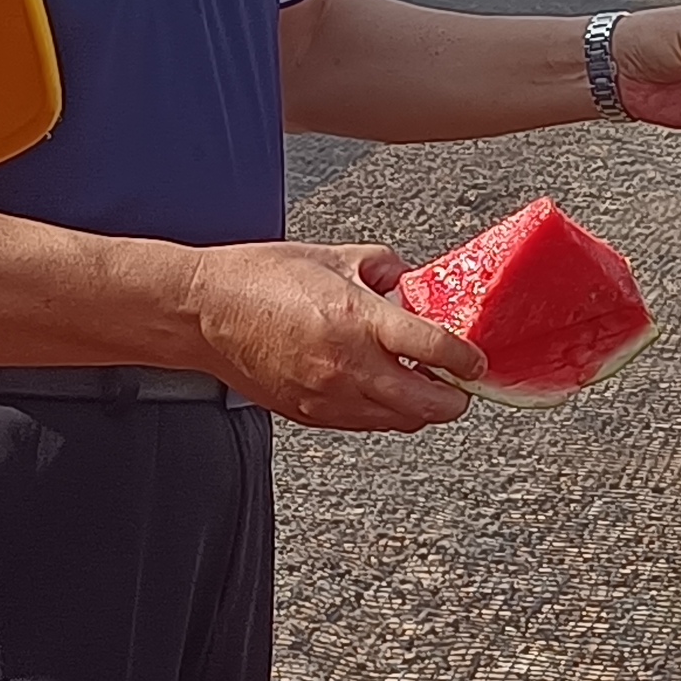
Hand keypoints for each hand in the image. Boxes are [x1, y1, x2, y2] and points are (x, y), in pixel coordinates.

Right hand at [187, 239, 483, 429]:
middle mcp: (348, 366)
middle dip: (455, 397)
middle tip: (458, 380)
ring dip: (421, 407)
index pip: (436, 349)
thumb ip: (385, 270)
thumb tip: (414, 286)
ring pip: (401, 422)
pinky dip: (386, 411)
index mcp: (358, 320)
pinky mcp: (312, 415)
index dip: (468, 359)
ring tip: (420, 381)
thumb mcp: (334, 256)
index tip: (476, 360)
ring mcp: (329, 397)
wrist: (204, 312)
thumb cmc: (262, 277)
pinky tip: (382, 386)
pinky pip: (368, 424)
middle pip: (430, 406)